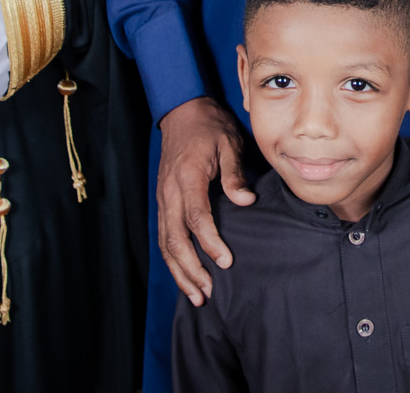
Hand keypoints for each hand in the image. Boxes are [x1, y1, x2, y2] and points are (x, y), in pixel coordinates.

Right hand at [158, 97, 255, 306]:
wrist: (183, 113)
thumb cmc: (209, 128)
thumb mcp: (229, 143)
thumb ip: (234, 174)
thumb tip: (246, 201)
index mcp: (188, 177)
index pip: (196, 218)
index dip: (210, 243)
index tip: (226, 262)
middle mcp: (170, 192)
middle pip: (175, 239)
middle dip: (191, 269)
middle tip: (209, 291)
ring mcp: (163, 198)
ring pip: (165, 243)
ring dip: (179, 271)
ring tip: (197, 295)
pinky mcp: (163, 202)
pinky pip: (163, 236)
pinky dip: (172, 259)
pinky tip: (184, 275)